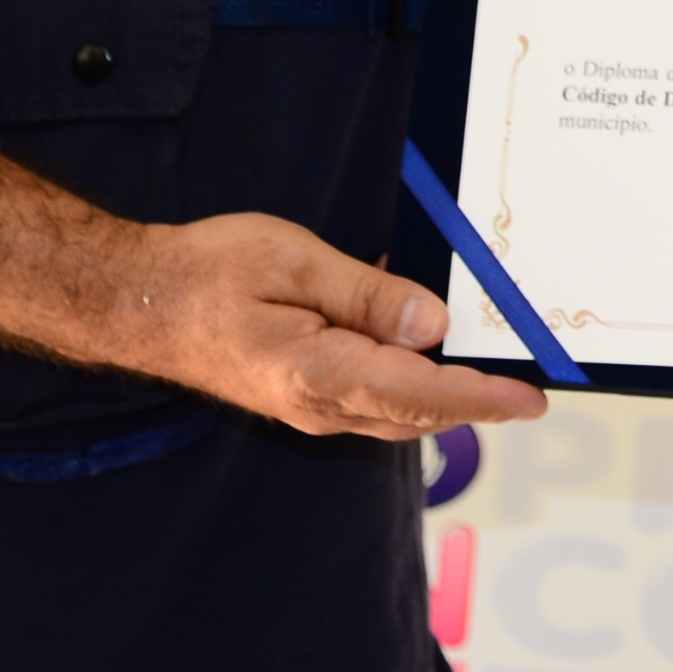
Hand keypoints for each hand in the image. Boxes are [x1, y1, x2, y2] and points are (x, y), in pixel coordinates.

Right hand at [116, 212, 548, 440]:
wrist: (137, 301)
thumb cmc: (207, 272)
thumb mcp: (292, 260)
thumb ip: (367, 296)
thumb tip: (434, 326)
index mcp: (316, 373)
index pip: (420, 393)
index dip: (483, 398)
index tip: (532, 398)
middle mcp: (318, 405)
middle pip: (420, 411)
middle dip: (481, 400)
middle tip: (535, 378)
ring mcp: (310, 408)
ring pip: (400, 409)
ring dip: (450, 393)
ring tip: (500, 365)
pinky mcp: (304, 396)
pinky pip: (375, 396)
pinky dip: (414, 379)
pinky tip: (429, 343)